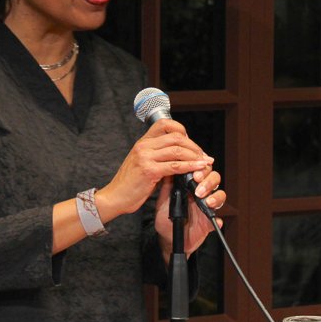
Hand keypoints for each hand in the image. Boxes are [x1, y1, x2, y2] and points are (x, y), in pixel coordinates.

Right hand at [95, 118, 216, 219]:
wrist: (115, 197)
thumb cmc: (130, 184)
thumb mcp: (144, 164)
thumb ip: (159, 157)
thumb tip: (182, 156)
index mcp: (143, 142)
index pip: (165, 124)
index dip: (182, 130)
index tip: (191, 143)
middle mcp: (144, 146)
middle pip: (176, 137)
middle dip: (194, 146)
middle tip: (203, 156)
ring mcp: (145, 157)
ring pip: (178, 150)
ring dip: (195, 156)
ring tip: (205, 163)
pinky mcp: (149, 170)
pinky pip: (175, 166)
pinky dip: (190, 167)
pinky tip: (198, 169)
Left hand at [153, 167, 224, 260]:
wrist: (167, 238)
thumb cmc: (165, 218)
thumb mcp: (163, 199)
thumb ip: (167, 185)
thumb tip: (170, 168)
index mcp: (190, 186)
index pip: (202, 171)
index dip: (202, 169)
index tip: (195, 174)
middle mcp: (201, 194)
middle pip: (214, 179)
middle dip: (209, 181)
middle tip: (199, 189)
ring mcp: (206, 208)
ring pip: (220, 195)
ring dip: (215, 197)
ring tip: (207, 202)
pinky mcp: (209, 222)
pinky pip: (218, 220)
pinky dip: (218, 220)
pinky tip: (215, 221)